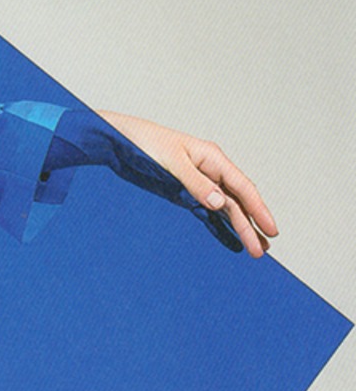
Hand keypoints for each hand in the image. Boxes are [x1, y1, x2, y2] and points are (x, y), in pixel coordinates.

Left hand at [95, 110, 277, 257]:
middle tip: (262, 250)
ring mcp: (199, 183)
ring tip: (255, 248)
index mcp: (212, 158)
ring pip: (226, 208)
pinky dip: (219, 226)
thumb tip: (219, 202)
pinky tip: (230, 238)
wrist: (120, 140)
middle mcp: (210, 170)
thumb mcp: (172, 161)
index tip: (271, 228)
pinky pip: (208, 212)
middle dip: (251, 224)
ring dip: (240, 227)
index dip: (259, 208)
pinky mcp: (185, 192)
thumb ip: (196, 182)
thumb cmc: (145, 142)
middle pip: (237, 201)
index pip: (242, 187)